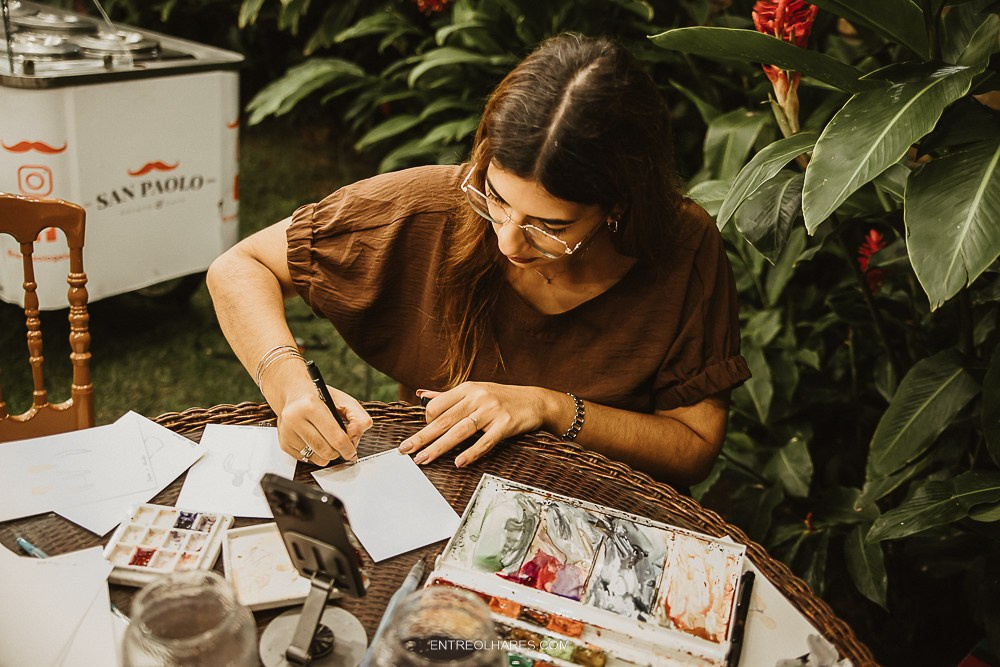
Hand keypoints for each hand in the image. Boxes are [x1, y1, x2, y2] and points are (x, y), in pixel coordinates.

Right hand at [276, 385, 371, 465]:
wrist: (295, 394)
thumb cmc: (321, 398)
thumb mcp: (344, 401)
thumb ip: (358, 418)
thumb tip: (354, 438)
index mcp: (310, 405)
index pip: (336, 437)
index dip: (348, 449)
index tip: (352, 452)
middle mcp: (294, 418)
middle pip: (326, 451)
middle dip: (338, 453)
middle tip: (342, 448)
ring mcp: (286, 432)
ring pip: (316, 458)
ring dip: (327, 455)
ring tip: (329, 442)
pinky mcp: (283, 443)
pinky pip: (306, 460)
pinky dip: (315, 455)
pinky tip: (315, 441)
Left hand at [398, 382, 545, 466]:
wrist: (536, 401)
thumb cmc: (502, 398)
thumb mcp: (475, 391)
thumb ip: (447, 396)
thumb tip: (421, 395)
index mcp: (467, 389)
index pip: (437, 406)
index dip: (427, 422)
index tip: (424, 434)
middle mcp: (477, 398)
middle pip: (443, 420)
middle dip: (422, 437)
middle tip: (404, 450)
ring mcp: (491, 411)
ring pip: (460, 431)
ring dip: (439, 447)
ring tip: (423, 459)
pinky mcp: (505, 425)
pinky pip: (485, 441)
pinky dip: (471, 452)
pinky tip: (459, 463)